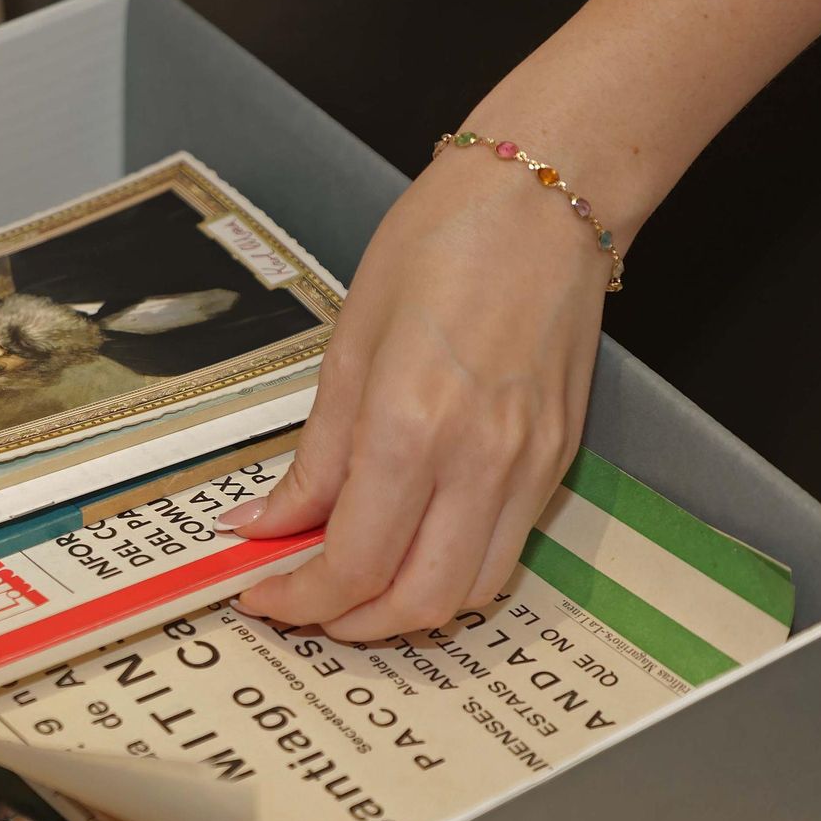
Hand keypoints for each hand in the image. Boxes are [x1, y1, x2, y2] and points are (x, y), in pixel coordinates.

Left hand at [224, 147, 608, 639]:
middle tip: (304, 604)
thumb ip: (315, 456)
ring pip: (471, 592)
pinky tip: (411, 548)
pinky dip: (452, 573)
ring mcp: (530, 466)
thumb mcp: (349, 346)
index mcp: (411, 424)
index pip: (353, 562)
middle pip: (418, 601)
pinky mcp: (559, 460)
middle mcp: (480, 460)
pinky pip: (505, 551)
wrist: (542, 198)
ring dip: (405, 612)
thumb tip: (263, 523)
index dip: (299, 596)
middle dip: (349, 623)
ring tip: (354, 588)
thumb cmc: (440, 245)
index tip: (261, 593)